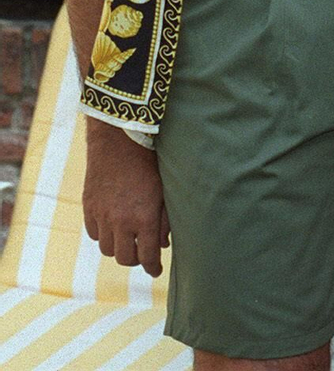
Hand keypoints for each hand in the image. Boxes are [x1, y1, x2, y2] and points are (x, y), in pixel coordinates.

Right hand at [82, 118, 169, 276]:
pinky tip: (114, 227)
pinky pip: (95, 234)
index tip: (156, 271)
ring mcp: (102, 215)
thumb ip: (165, 219)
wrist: (120, 141)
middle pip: (125, 258)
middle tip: (143, 254)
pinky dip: (104, 235)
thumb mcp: (165, 191)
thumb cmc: (151, 163)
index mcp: (145, 218)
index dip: (153, 267)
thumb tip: (164, 244)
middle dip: (136, 260)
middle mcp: (121, 221)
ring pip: (108, 249)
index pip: (148, 256)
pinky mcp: (89, 207)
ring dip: (119, 248)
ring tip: (129, 240)